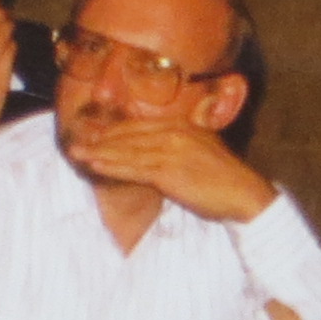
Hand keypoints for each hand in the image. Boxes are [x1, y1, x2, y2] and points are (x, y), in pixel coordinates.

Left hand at [55, 111, 276, 224]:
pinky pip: (134, 168)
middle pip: (129, 135)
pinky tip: (95, 166)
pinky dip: (112, 166)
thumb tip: (165, 155)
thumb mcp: (202, 152)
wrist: (244, 194)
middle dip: (100, 139)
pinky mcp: (169, 170)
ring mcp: (171, 150)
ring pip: (127, 151)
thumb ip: (182, 146)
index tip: (94, 134)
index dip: (114, 131)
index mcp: (182, 125)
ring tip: (77, 154)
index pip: (140, 126)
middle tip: (76, 141)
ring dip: (99, 152)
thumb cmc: (224, 180)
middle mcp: (175, 133)